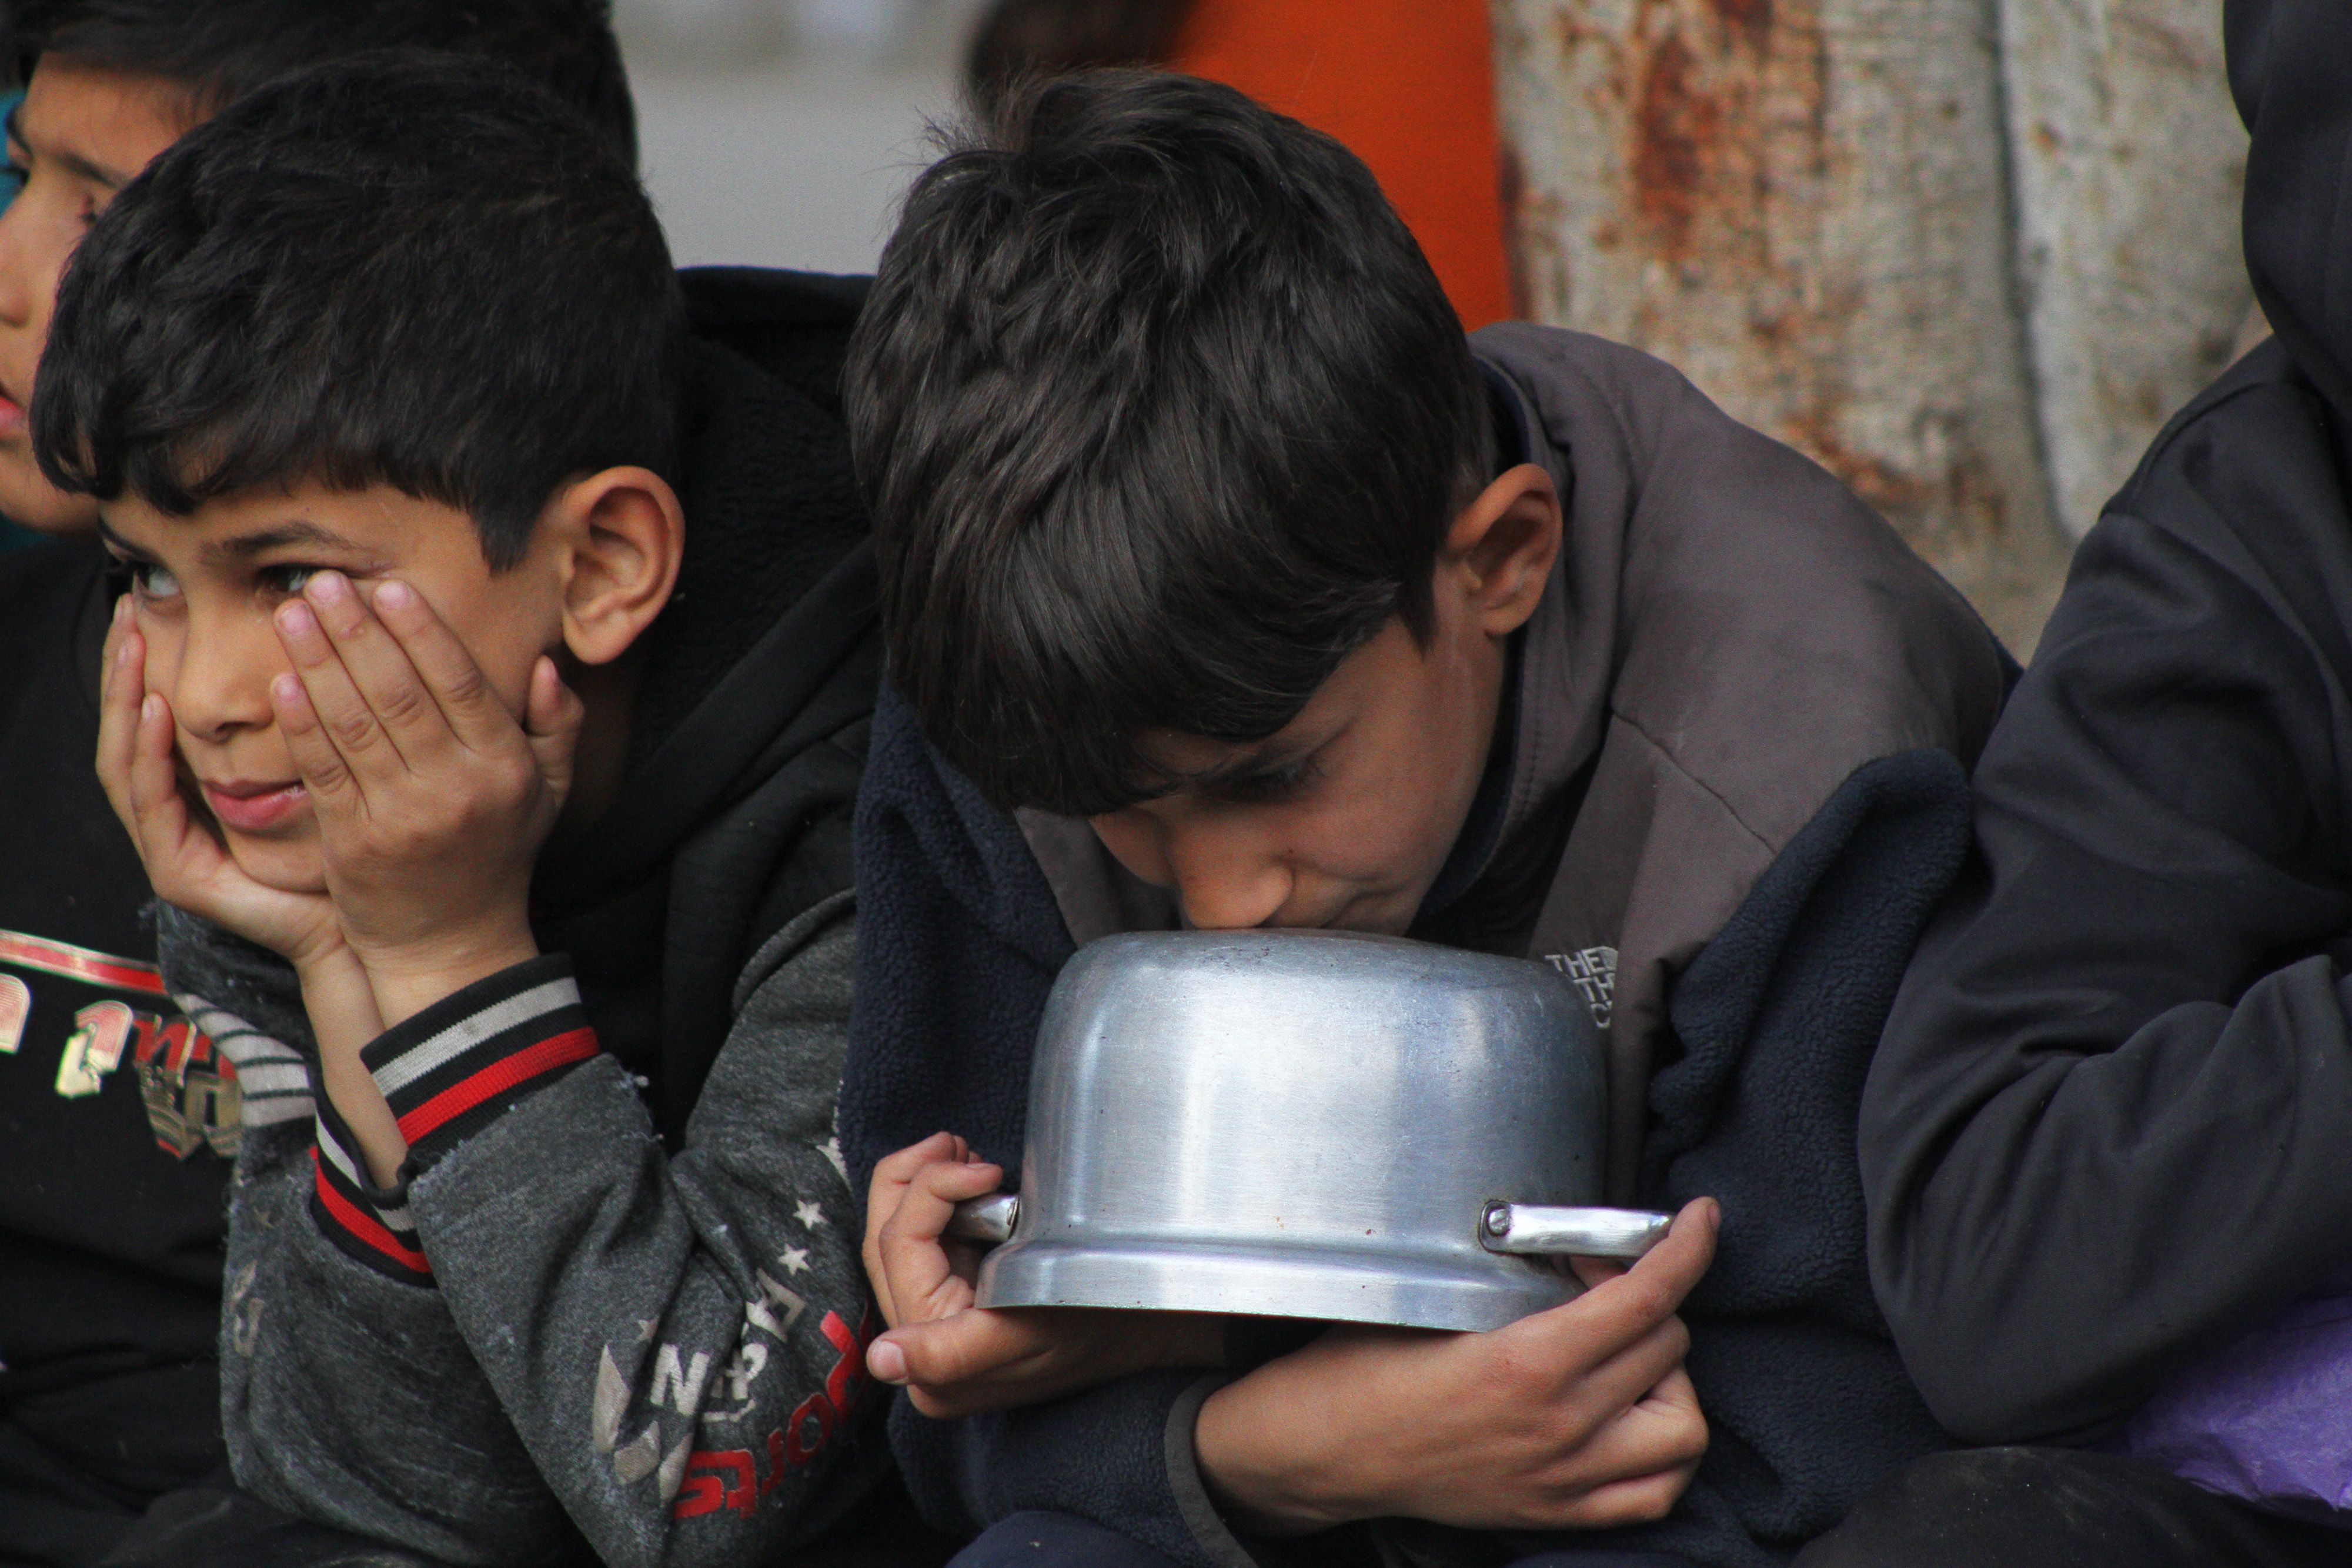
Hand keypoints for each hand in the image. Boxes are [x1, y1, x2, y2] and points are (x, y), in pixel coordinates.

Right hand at [97, 597, 343, 967]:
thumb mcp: (320, 770)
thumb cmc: (347, 849)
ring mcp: (170, 848)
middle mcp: (176, 819)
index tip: (151, 606)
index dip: (149, 666)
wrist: (354, 926)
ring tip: (132, 646)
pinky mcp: (179, 873)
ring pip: (128, 762)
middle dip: (124, 670)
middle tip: (125, 609)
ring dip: (124, 700)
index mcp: (200, 794)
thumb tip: (315, 649)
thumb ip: (303, 723)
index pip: (158, 719)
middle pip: (133, 732)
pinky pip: (154, 804)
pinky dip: (150, 753)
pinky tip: (155, 709)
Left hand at [269, 572, 580, 1024]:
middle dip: (356, 632)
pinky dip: (300, 724)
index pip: (459, 683)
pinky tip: (282, 683)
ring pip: (354, 724)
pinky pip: (322, 771)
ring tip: (291, 614)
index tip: (387, 589)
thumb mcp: (548, 793)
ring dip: (318, 663)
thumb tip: (544, 665)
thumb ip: (556, 727)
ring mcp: (401, 817)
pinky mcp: (353, 843)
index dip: (420, 632)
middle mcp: (454, 788)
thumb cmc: (497, 856)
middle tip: (322, 584)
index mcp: (502, 768)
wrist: (452, 945)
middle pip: (399, 693)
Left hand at [862, 1132, 1224, 1416]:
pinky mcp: (949, 1297)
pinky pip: (922, 1237)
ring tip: (964, 1154)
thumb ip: (946, 1352)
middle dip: (916, 1176)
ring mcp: (931, 1320)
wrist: (1144, 1322)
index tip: (987, 1168)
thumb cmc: (1099, 1323)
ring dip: (923, 1182)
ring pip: (895, 1231)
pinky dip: (940, 1200)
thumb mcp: (1031, 1331)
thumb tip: (880, 1360)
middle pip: (884, 1237)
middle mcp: (919, 1346)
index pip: (901, 1249)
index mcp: (931, 1361)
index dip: (932, 1191)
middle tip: (958, 1143)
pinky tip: (971, 1179)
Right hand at [1193, 1197, 1718, 1535]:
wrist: (1324, 1449)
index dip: (1687, 1250)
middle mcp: (1560, 1425)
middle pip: (1667, 1348)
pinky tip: (1636, 1418)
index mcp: (1529, 1362)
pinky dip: (1664, 1452)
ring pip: (1683, 1426)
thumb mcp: (1439, 1303)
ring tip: (1631, 1354)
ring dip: (1673, 1379)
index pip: (1646, 1296)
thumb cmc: (1363, 1368)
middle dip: (1652, 1297)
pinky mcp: (1557, 1512)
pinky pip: (1655, 1494)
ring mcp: (1565, 1477)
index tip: (1701, 1220)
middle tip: (1605, 1280)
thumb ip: (1521, 1286)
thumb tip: (1583, 1257)